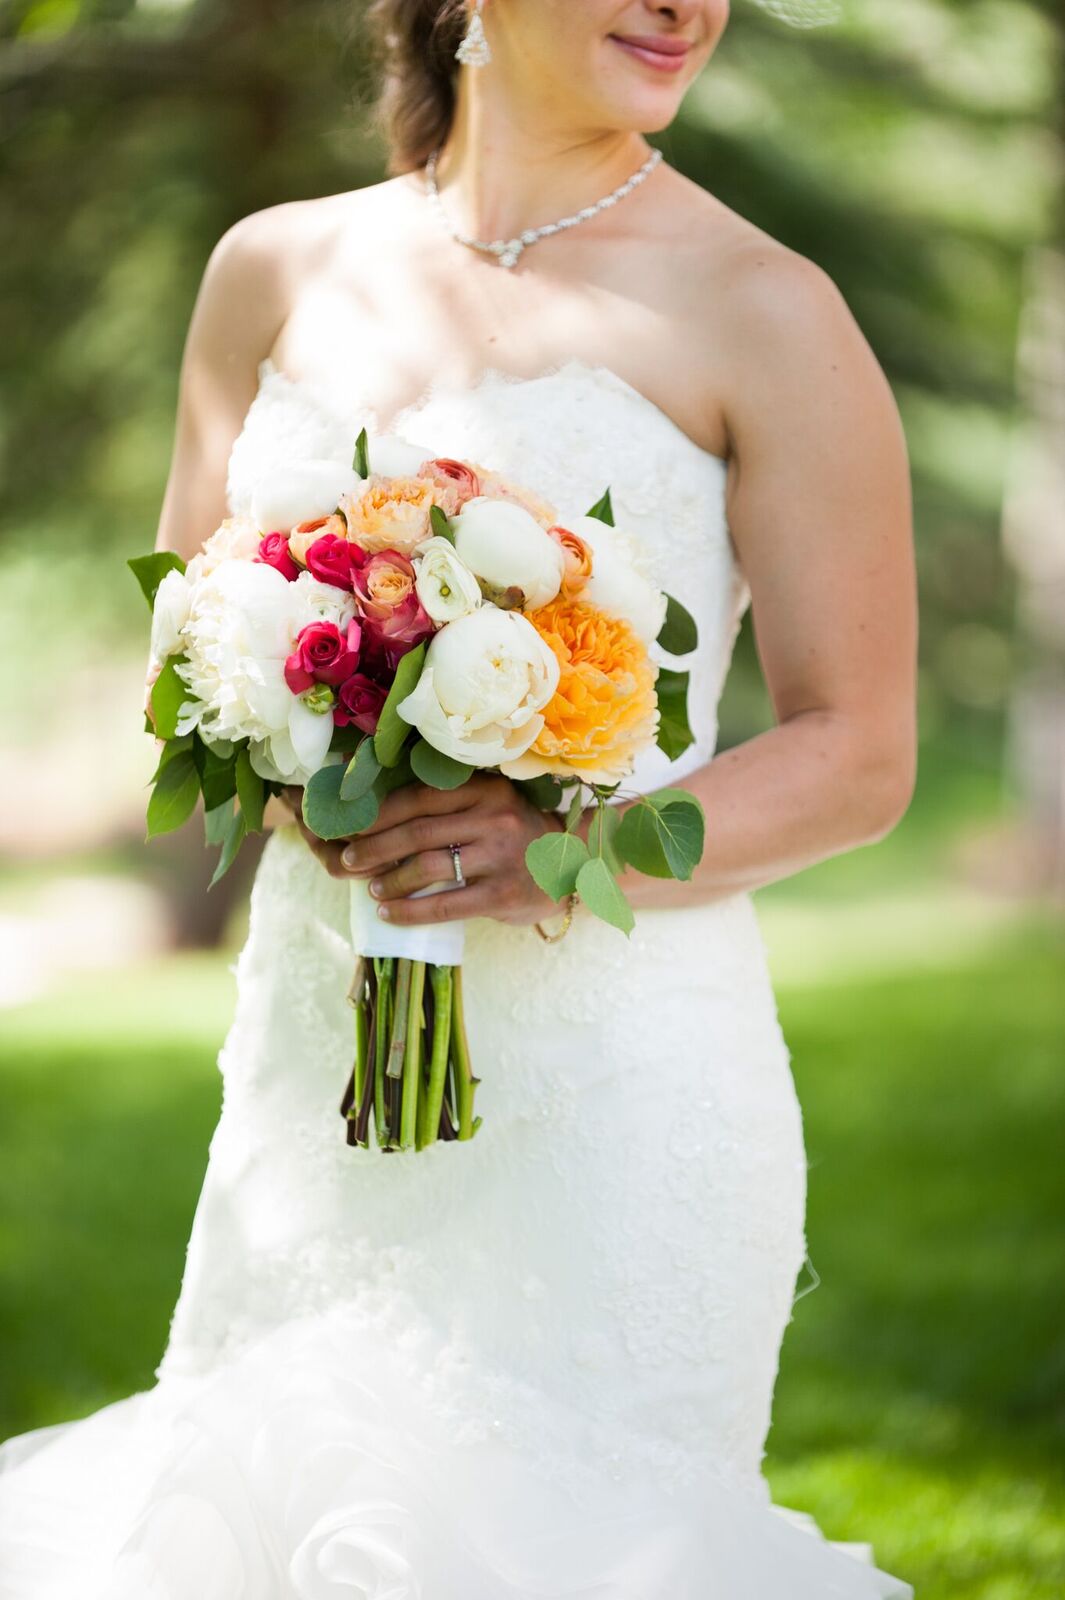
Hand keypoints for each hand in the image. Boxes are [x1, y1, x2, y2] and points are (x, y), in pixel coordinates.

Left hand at [286, 774, 572, 926]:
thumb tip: (377, 814)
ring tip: (371, 888)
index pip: (418, 796)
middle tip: (348, 861)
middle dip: (373, 848)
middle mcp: (493, 818)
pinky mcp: (503, 894)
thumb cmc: (516, 835)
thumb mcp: (491, 806)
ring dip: (390, 880)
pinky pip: (445, 905)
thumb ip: (448, 807)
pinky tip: (389, 913)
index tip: (351, 827)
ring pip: (428, 867)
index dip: (378, 813)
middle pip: (417, 832)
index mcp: (484, 790)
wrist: (575, 866)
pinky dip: (410, 911)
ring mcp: (500, 857)